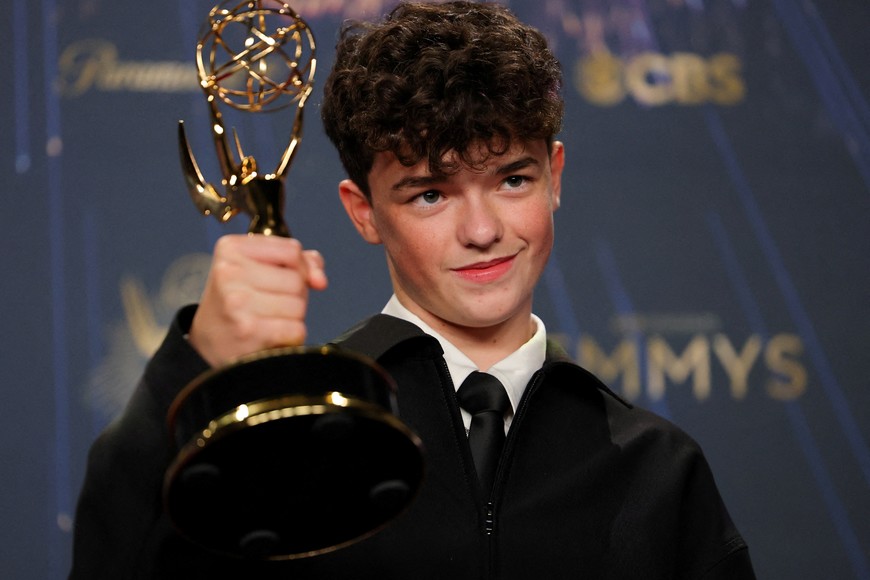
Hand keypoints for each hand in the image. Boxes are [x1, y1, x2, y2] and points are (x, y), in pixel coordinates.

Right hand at [188, 234, 327, 366]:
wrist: (210, 343)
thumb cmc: (239, 302)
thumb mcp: (258, 269)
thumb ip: (298, 262)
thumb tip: (319, 280)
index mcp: (231, 248)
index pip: (292, 250)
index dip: (299, 267)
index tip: (284, 279)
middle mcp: (230, 272)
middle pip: (296, 279)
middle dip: (294, 295)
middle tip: (269, 304)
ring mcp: (237, 301)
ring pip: (298, 305)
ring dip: (292, 317)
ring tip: (268, 320)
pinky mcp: (249, 329)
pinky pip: (296, 328)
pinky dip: (291, 336)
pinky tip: (271, 335)